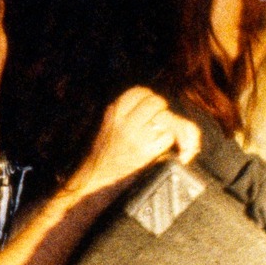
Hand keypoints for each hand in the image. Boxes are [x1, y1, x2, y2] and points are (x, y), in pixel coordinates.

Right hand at [76, 86, 201, 193]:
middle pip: (155, 103)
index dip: (149, 96)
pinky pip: (168, 137)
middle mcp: (124, 123)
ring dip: (167, 124)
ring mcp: (136, 138)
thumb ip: (126, 109)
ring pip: (165, 118)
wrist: (97, 171)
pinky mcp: (146, 152)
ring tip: (160, 131)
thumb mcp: (110, 120)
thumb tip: (152, 100)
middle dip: (161, 108)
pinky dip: (168, 139)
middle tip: (159, 117)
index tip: (150, 103)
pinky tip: (159, 144)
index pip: (139, 92)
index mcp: (114, 112)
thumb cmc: (106, 146)